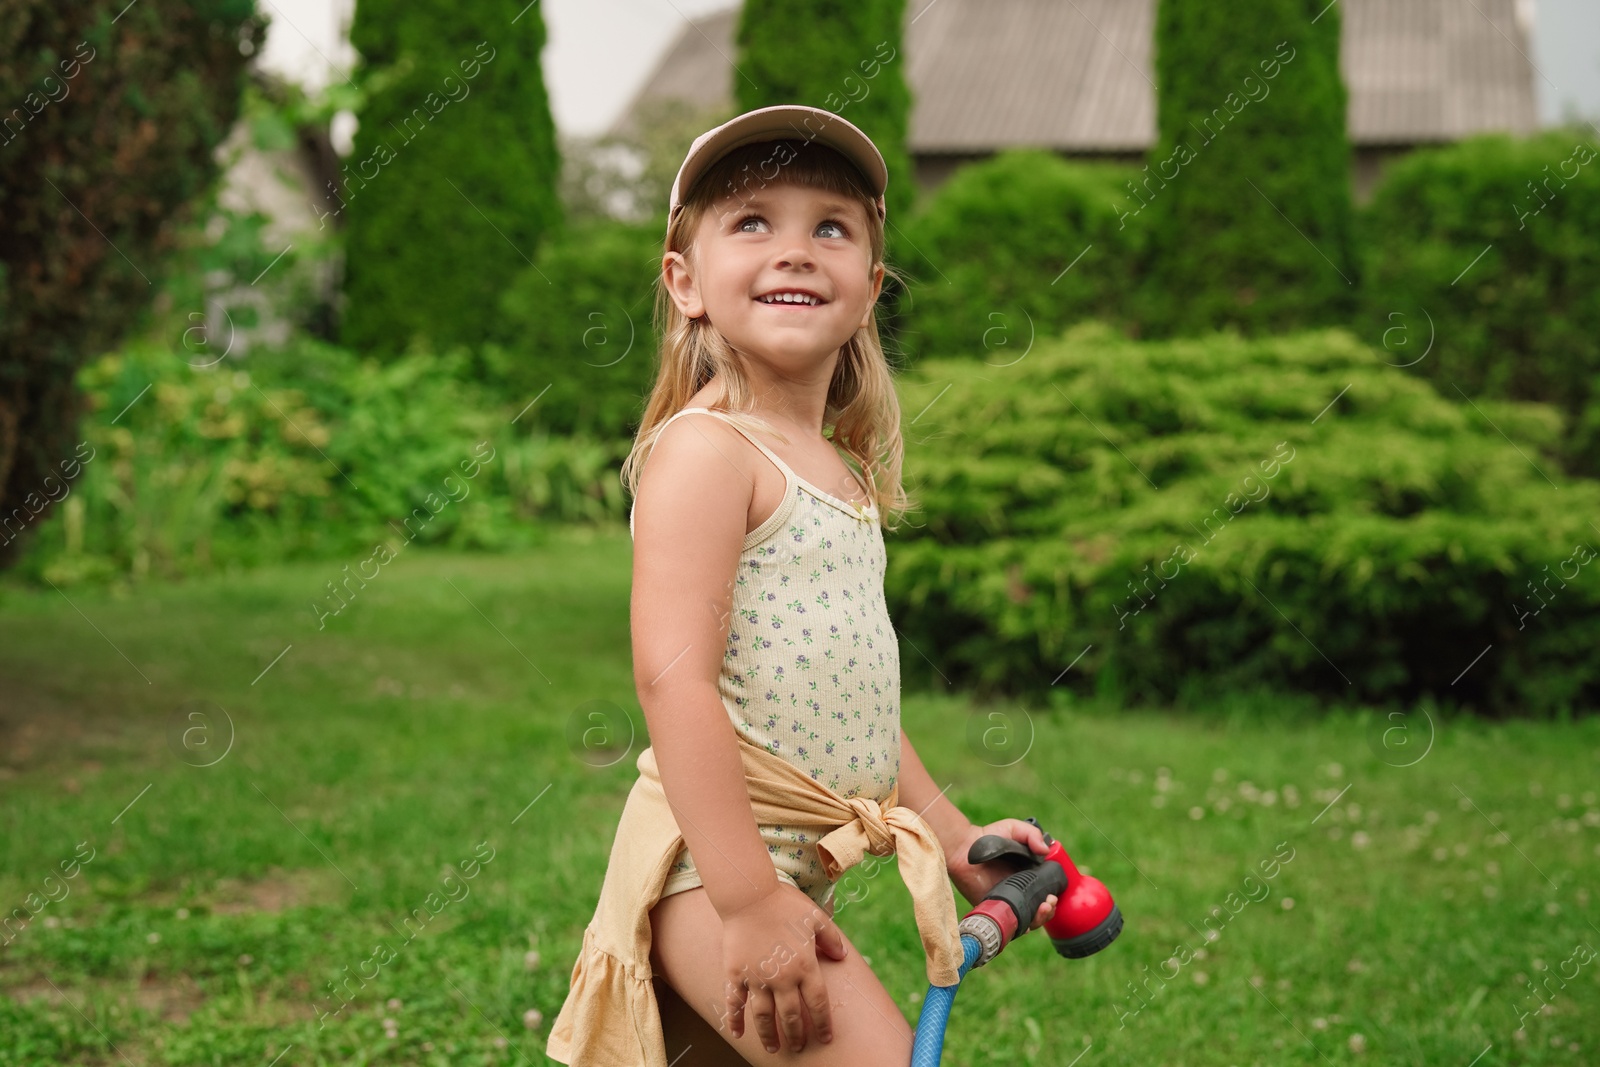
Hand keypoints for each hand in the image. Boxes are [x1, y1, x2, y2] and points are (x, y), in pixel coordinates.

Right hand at [718, 882, 846, 1054]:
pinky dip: (735, 1020)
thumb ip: (831, 938)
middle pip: (792, 1016)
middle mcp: (783, 978)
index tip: (826, 1038)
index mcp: (805, 966)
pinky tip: (736, 1034)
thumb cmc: (784, 904)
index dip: (823, 1023)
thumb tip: (843, 956)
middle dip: (796, 1036)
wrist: (749, 896)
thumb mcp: (815, 918)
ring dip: (769, 1036)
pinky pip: (735, 1003)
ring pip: (764, 1017)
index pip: (818, 1003)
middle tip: (798, 1048)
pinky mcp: (736, 974)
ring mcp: (757, 978)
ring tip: (773, 1049)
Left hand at [944, 820, 1059, 931]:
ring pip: (1030, 918)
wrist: (964, 848)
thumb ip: (1032, 834)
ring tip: (1043, 908)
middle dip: (1050, 909)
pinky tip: (1028, 922)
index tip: (1055, 894)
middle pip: (1041, 907)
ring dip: (1041, 918)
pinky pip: (1010, 923)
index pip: (1047, 890)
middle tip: (1049, 902)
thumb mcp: (1013, 828)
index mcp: (1028, 874)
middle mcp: (1020, 889)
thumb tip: (1046, 850)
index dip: (1054, 895)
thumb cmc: (988, 836)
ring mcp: (1008, 900)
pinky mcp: (996, 908)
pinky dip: (1022, 926)